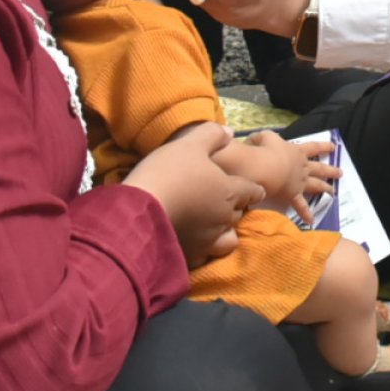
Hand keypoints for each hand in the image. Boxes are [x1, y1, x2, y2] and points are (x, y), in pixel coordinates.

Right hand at [123, 124, 266, 266]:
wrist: (137, 213)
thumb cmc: (168, 173)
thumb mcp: (190, 144)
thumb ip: (212, 135)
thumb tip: (229, 132)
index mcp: (229, 192)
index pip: (252, 191)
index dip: (251, 188)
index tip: (251, 188)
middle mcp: (223, 219)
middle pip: (239, 214)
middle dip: (234, 208)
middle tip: (220, 200)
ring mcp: (207, 242)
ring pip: (227, 239)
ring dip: (222, 232)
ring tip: (210, 225)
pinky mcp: (189, 257)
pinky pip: (204, 257)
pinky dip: (202, 250)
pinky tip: (190, 242)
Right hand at [244, 133, 340, 219]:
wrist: (264, 168)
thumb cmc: (264, 150)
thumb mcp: (264, 137)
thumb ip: (262, 138)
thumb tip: (256, 140)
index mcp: (297, 151)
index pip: (313, 147)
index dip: (323, 146)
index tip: (333, 147)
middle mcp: (302, 167)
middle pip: (319, 168)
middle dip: (330, 170)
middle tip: (340, 173)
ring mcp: (299, 182)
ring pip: (315, 185)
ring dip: (325, 188)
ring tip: (333, 191)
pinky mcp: (292, 195)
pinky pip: (300, 206)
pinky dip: (306, 213)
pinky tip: (312, 220)